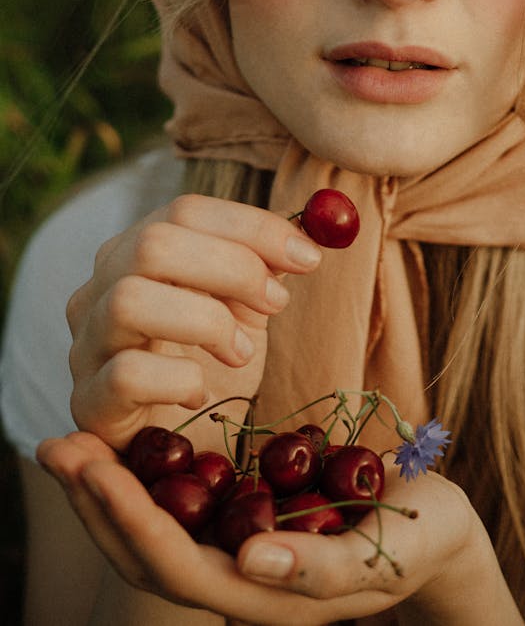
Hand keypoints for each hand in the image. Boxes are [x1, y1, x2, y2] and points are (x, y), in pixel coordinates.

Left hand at [37, 432, 518, 625]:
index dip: (130, 517)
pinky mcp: (246, 521)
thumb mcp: (386, 552)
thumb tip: (249, 562)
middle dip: (98, 503)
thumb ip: (321, 568)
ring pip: (155, 531)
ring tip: (71, 443)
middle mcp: (239, 580)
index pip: (176, 564)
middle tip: (56, 446)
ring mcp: (239, 552)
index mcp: (265, 596)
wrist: (439, 531)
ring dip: (109, 491)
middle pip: (146, 554)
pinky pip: (181, 506)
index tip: (95, 464)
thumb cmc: (421, 538)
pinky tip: (127, 443)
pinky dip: (145, 477)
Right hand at [66, 195, 322, 450]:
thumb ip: (264, 266)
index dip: (252, 227)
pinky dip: (178, 378)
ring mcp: (87, 343)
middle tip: (276, 303)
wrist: (175, 442)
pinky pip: (126, 374)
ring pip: (128, 301)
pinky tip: (202, 393)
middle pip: (153, 244)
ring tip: (241, 353)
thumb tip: (309, 233)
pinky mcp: (88, 401)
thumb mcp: (241, 306)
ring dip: (205, 321)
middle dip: (232, 268)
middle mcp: (99, 288)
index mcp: (135, 251)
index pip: (185, 210)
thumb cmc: (207, 361)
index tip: (308, 257)